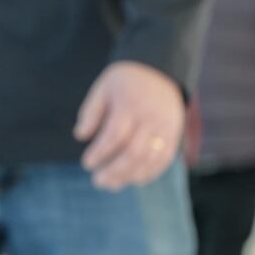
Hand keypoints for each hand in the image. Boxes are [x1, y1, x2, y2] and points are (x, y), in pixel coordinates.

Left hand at [73, 61, 183, 190]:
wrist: (160, 71)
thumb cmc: (125, 82)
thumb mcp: (103, 88)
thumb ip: (91, 111)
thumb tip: (80, 136)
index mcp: (130, 104)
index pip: (115, 135)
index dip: (100, 153)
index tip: (87, 163)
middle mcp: (150, 117)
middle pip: (134, 151)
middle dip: (114, 171)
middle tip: (97, 181)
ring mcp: (165, 127)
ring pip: (150, 159)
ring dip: (130, 176)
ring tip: (112, 184)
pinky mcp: (174, 135)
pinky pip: (164, 159)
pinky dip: (149, 173)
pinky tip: (133, 180)